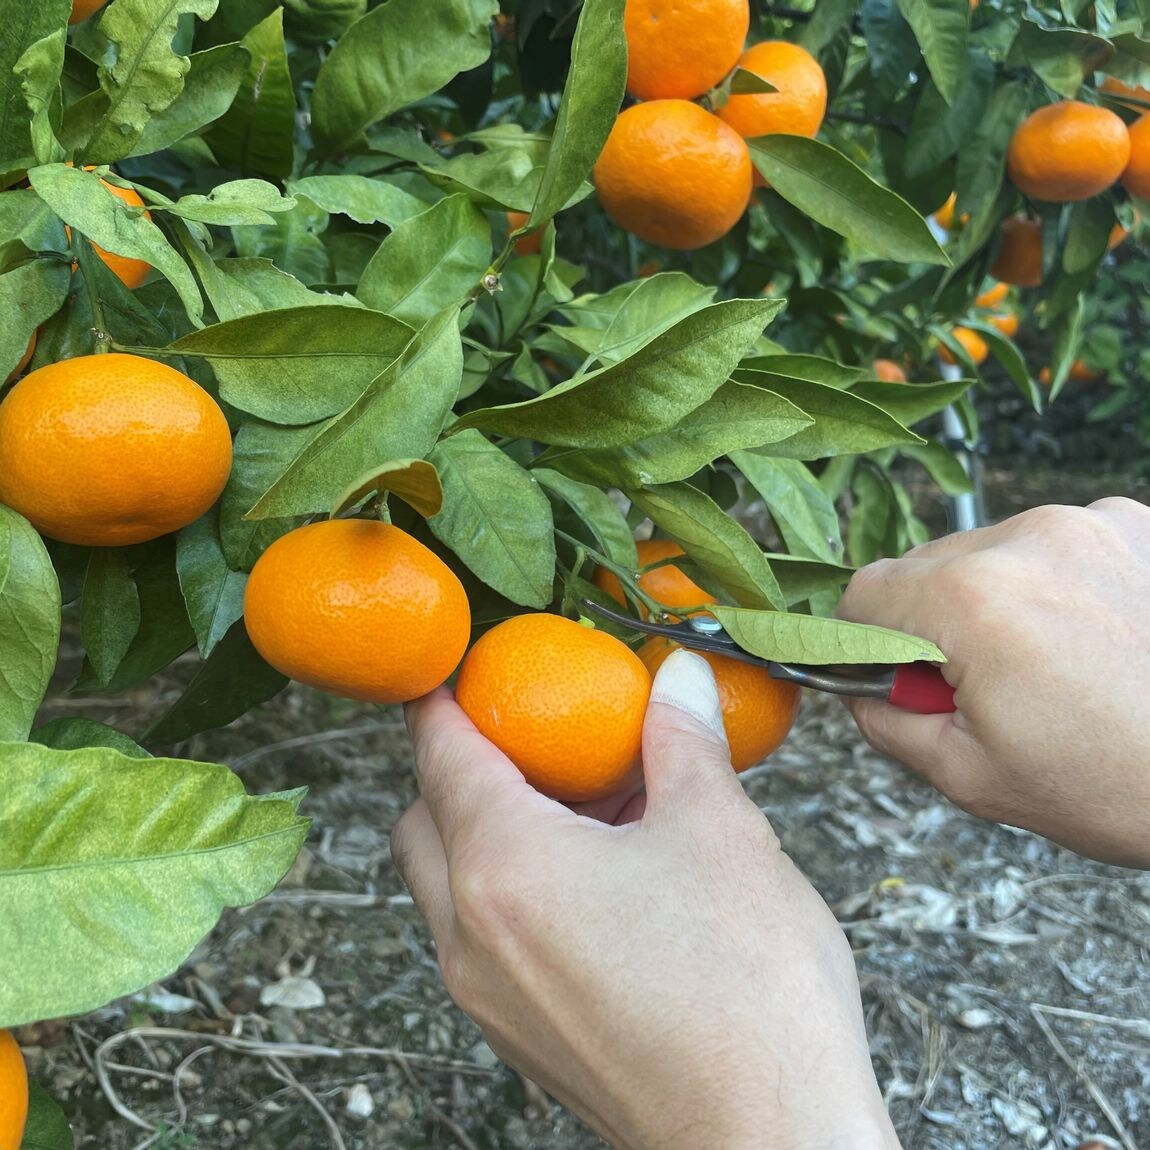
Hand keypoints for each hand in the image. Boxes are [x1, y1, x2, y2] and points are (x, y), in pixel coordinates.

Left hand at [391, 651, 899, 1149]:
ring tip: (584, 806)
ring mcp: (486, 995)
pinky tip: (600, 879)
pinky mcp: (519, 1036)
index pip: (440, 754)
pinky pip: (481, 938)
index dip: (442, 700)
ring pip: (447, 885)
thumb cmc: (748, 987)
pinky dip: (510, 890)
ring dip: (488, 831)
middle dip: (459, 767)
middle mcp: (469, 934)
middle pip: (424, 820)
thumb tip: (680, 677)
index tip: (453, 668)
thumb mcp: (719, 831)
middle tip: (533, 735)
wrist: (773, 1141)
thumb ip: (682, 741)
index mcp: (503, 866)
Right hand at [836, 498, 1149, 867]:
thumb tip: (859, 689)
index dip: (860, 640)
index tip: (887, 676)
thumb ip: (887, 724)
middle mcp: (1028, 538)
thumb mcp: (973, 777)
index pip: (865, 592)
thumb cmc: (1121, 785)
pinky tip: (1090, 636)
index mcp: (975, 600)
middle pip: (925, 566)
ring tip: (1047, 664)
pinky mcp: (1136, 522)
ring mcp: (1090, 521)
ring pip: (989, 550)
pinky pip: (1053, 543)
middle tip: (975, 686)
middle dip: (928, 621)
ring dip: (990, 598)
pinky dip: (1050, 582)